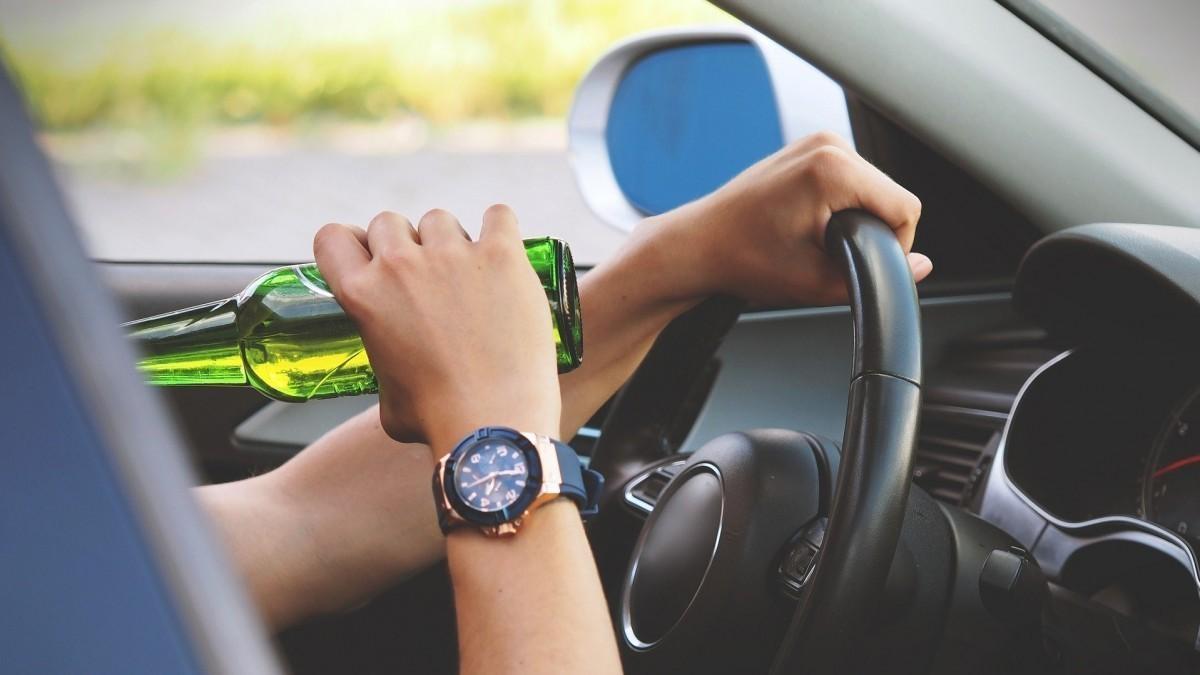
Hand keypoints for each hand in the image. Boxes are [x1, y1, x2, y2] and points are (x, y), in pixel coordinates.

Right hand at [313, 205, 560, 454]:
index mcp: (363, 295)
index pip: (333, 237)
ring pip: (440, 219)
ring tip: (471, 277)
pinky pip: (498, 216)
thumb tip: (398, 368)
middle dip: (405, 245)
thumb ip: (385, 361)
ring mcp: (452, 255)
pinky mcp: (501, 255)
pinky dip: (500, 230)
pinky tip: (504, 254)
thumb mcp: (385, 394)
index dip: (353, 244)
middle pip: (389, 222)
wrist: (494, 422)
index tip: (371, 258)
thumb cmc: (438, 419)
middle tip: (428, 279)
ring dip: (451, 241)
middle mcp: (400, 265)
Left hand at [642, 131, 931, 306]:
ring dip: (857, 217)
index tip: (861, 264)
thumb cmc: (743, 259)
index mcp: (833, 168)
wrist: (699, 246)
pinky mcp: (808, 149)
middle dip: (873, 230)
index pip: (906, 207)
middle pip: (891, 194)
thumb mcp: (817, 281)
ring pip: (872, 187)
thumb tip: (922, 267)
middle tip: (829, 255)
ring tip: (814, 240)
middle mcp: (828, 145)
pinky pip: (850, 179)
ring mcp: (817, 142)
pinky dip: (841, 204)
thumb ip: (878, 277)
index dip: (896, 245)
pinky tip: (809, 223)